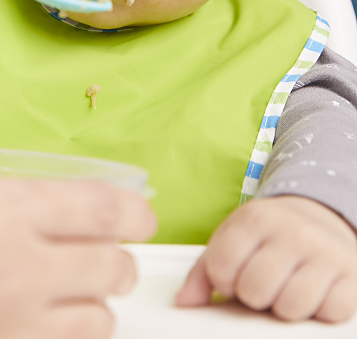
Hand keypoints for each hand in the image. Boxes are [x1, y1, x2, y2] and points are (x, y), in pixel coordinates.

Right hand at [0, 174, 155, 338]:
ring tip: (81, 297)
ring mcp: (14, 321)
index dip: (130, 209)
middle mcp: (22, 264)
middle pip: (112, 264)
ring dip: (97, 305)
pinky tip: (45, 334)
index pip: (101, 205)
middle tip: (107, 252)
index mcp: (4, 206)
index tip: (137, 211)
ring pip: (99, 319)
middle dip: (116, 258)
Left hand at [176, 195, 356, 322]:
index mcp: (255, 220)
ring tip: (285, 288)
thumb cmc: (271, 232)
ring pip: (291, 307)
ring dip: (285, 307)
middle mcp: (291, 232)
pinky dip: (319, 311)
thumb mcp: (234, 236)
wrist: (321, 213)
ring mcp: (323, 253)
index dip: (224, 280)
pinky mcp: (350, 275)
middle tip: (262, 283)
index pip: (223, 267)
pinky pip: (329, 312)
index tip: (233, 274)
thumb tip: (185, 301)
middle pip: (255, 291)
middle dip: (254, 296)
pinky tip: (313, 293)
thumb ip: (205, 269)